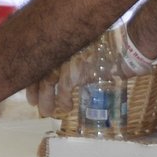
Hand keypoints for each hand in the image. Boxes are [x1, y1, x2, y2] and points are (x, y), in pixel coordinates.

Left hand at [25, 24, 155, 119]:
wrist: (125, 47)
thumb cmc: (109, 47)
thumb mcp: (84, 49)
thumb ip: (71, 57)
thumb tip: (61, 71)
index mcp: (60, 44)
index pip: (38, 59)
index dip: (32, 75)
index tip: (31, 89)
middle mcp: (60, 50)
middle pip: (38, 70)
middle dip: (35, 89)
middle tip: (34, 103)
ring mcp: (67, 59)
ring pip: (48, 82)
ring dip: (46, 99)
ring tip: (46, 112)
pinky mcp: (77, 71)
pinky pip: (65, 89)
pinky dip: (63, 101)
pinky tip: (67, 108)